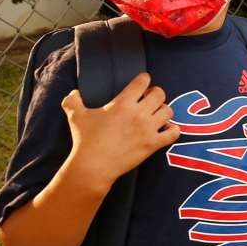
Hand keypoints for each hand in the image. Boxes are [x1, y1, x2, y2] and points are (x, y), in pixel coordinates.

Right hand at [62, 72, 177, 183]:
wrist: (93, 166)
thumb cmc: (85, 140)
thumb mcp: (75, 117)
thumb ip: (73, 101)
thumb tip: (73, 93)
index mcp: (122, 103)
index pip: (142, 81)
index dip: (144, 79)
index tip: (142, 83)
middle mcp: (138, 113)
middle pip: (160, 94)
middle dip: (156, 94)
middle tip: (150, 99)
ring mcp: (147, 129)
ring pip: (168, 111)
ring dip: (164, 111)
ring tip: (157, 115)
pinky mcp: (152, 144)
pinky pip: (173, 133)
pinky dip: (173, 130)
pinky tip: (168, 130)